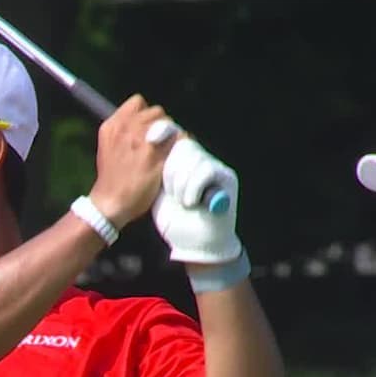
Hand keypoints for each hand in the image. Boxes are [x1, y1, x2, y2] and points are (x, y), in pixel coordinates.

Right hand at [88, 95, 178, 226]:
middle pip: (156, 111)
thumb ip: (123, 132)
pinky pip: (179, 139)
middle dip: (161, 124)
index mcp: (113, 125)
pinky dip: (183, 144)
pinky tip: (180, 154)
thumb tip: (144, 125)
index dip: (146, 113)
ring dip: (172, 133)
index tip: (148, 127)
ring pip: (169, 123)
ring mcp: (142, 141)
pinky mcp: (157, 156)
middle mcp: (127, 129)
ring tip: (169, 148)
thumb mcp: (109, 146)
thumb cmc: (111, 177)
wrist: (110, 202)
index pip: (137, 102)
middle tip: (161, 141)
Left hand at [151, 138, 243, 263]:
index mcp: (180, 160)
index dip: (163, 130)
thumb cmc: (174, 221)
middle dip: (171, 169)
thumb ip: (155, 168)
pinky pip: (206, 169)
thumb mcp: (157, 191)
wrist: (195, 246)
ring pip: (194, 156)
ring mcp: (214, 166)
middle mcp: (199, 159)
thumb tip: (149, 139)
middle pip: (182, 143)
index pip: (173, 133)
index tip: (151, 138)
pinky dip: (194, 187)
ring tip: (183, 202)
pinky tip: (191, 203)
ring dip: (182, 183)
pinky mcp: (227, 177)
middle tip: (171, 193)